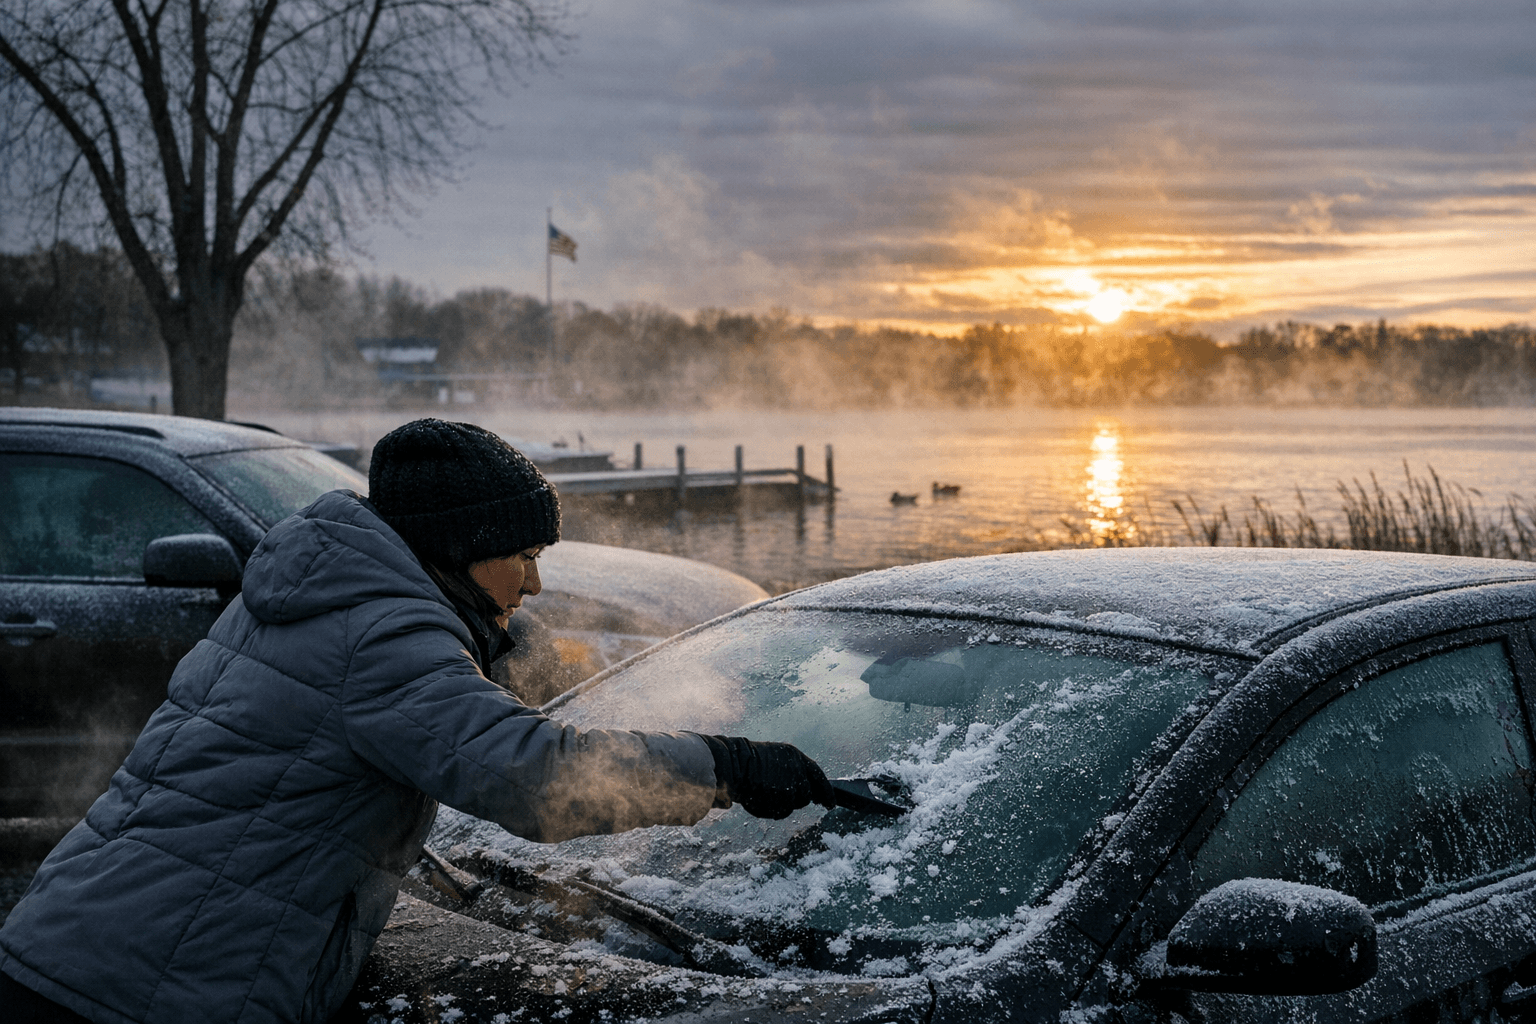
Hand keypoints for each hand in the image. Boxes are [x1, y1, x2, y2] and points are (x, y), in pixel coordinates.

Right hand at [696, 735, 835, 819]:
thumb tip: (807, 792)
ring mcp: (789, 784)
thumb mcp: (774, 759)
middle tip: (777, 794)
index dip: (826, 792)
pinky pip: (780, 811)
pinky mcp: (780, 797)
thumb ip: (791, 772)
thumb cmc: (748, 763)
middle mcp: (796, 769)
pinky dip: (770, 810)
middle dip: (795, 799)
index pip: (818, 776)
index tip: (831, 804)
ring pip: (792, 805)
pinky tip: (758, 798)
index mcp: (795, 756)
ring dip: (780, 804)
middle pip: (806, 796)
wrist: (731, 764)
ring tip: (762, 793)